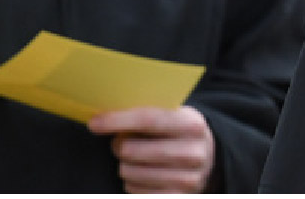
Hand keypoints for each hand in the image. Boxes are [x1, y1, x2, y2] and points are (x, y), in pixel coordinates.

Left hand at [89, 106, 215, 192]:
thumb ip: (147, 113)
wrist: (209, 161)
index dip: (117, 121)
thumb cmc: (179, 134)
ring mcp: (187, 179)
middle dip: (118, 145)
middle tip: (121, 142)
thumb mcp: (174, 116)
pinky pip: (134, 190)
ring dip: (124, 165)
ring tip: (135, 159)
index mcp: (192, 125)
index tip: (94, 123)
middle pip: (132, 150)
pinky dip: (132, 182)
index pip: (148, 120)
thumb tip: (105, 116)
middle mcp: (193, 153)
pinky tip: (143, 174)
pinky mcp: (176, 198)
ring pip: (129, 172)